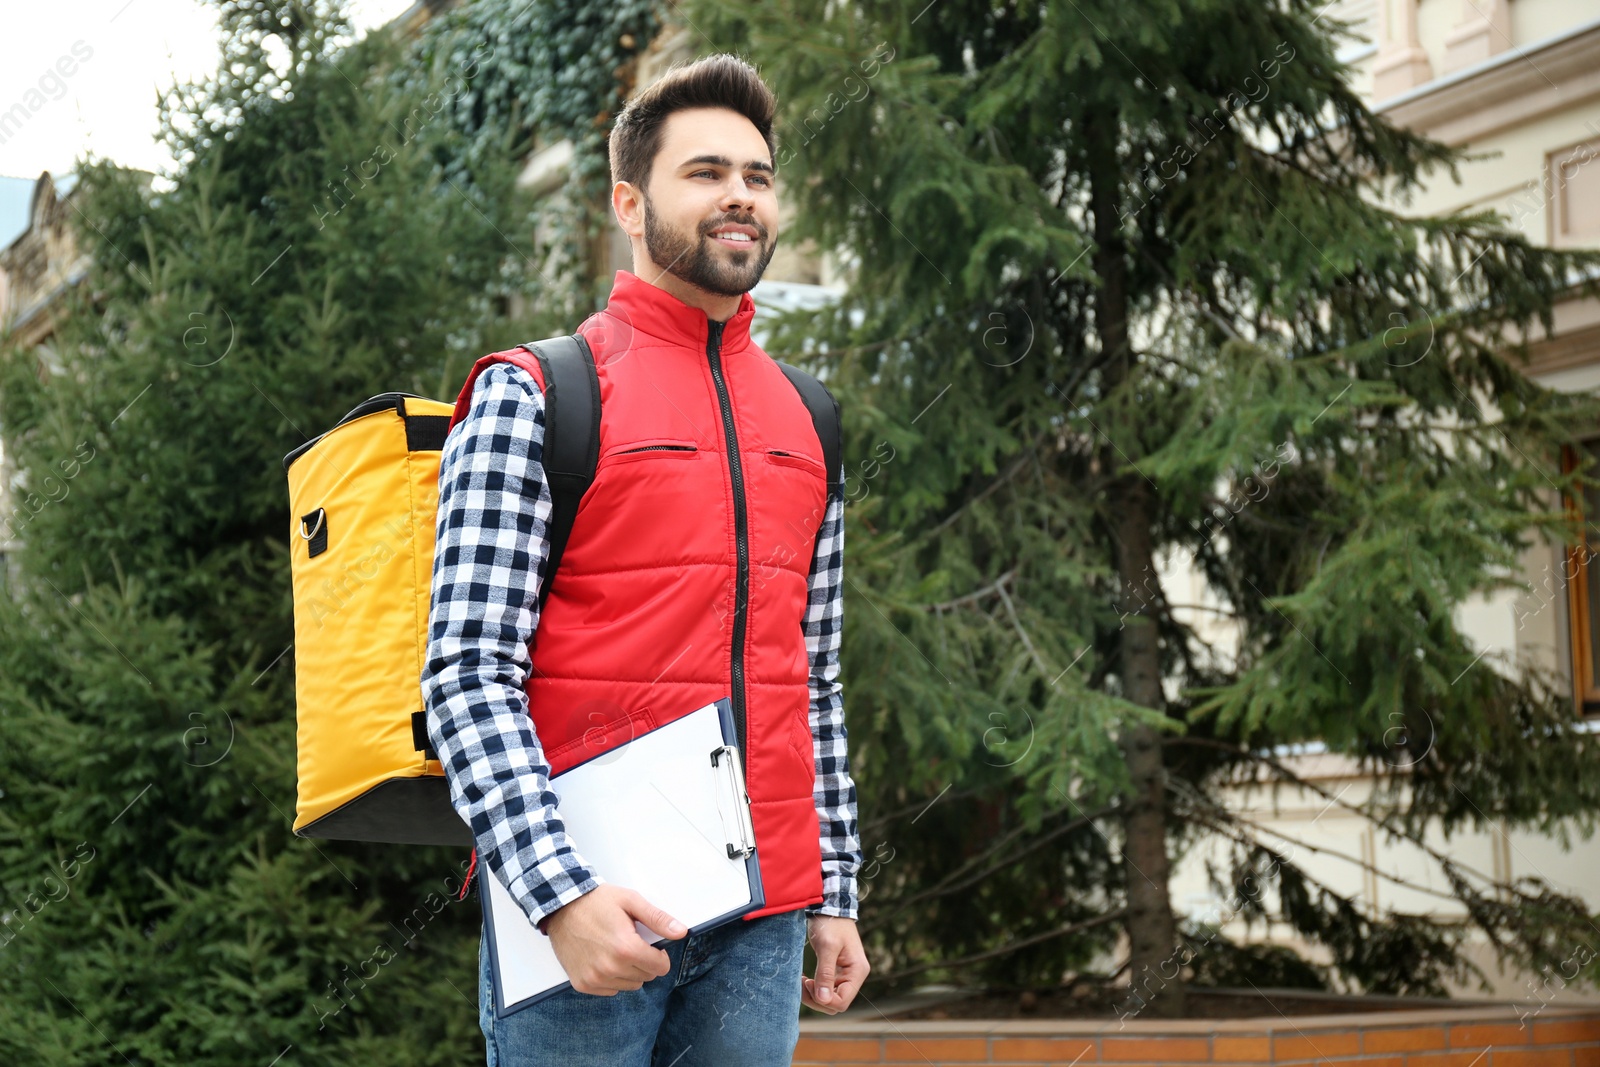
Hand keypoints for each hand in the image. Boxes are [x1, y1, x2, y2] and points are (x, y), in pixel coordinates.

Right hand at [545, 884, 685, 995]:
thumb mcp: (631, 902)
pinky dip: (611, 978)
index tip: (651, 945)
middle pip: (646, 977)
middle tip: (630, 942)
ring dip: (628, 971)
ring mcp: (595, 978)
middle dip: (644, 962)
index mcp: (626, 948)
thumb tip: (681, 932)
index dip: (660, 955)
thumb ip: (658, 919)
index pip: (660, 968)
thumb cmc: (596, 902)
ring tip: (615, 949)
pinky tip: (603, 958)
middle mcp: (610, 968)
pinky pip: (610, 991)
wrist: (562, 907)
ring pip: (629, 986)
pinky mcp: (583, 984)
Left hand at [802, 914, 868, 1013]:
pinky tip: (805, 978)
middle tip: (802, 982)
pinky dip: (815, 988)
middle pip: (836, 1004)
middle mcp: (855, 976)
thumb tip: (823, 1000)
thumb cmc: (830, 923)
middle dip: (817, 998)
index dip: (823, 999)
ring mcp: (846, 975)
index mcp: (857, 971)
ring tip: (802, 980)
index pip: (842, 1001)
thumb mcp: (827, 946)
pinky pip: (826, 989)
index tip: (808, 983)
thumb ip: (826, 973)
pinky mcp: (837, 972)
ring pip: (830, 998)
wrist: (830, 906)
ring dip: (814, 994)